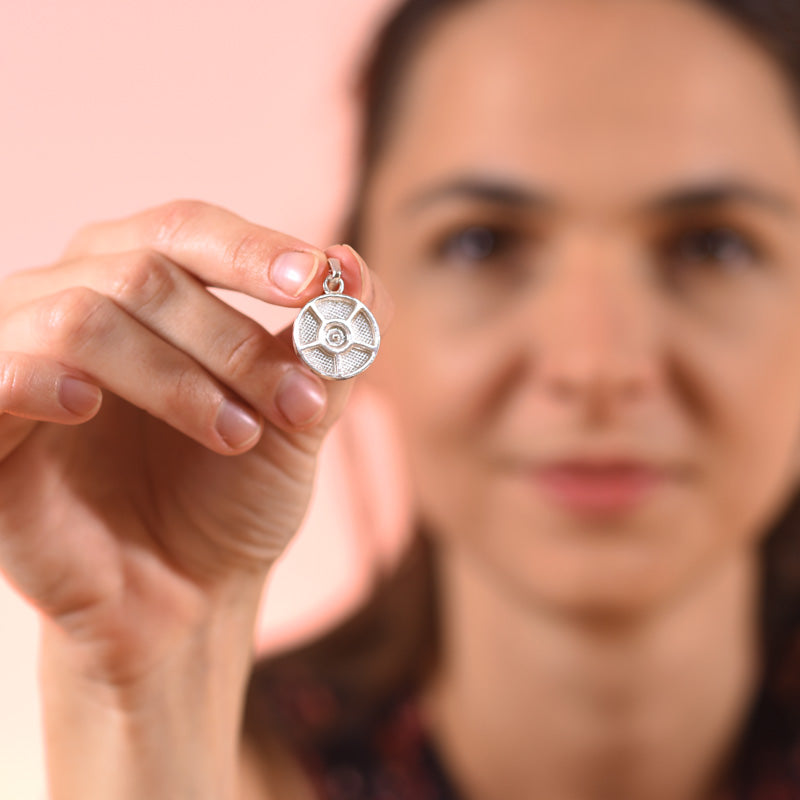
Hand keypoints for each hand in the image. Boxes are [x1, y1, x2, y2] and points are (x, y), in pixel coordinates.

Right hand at [0, 199, 390, 685]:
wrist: (187, 595)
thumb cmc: (238, 495)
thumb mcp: (300, 418)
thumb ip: (329, 343)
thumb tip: (354, 260)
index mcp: (144, 286)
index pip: (188, 230)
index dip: (253, 249)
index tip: (319, 282)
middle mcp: (77, 302)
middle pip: (145, 269)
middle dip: (232, 340)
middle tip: (298, 406)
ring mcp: (25, 359)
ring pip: (85, 316)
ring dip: (176, 378)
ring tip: (236, 437)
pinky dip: (44, 377)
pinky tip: (87, 408)